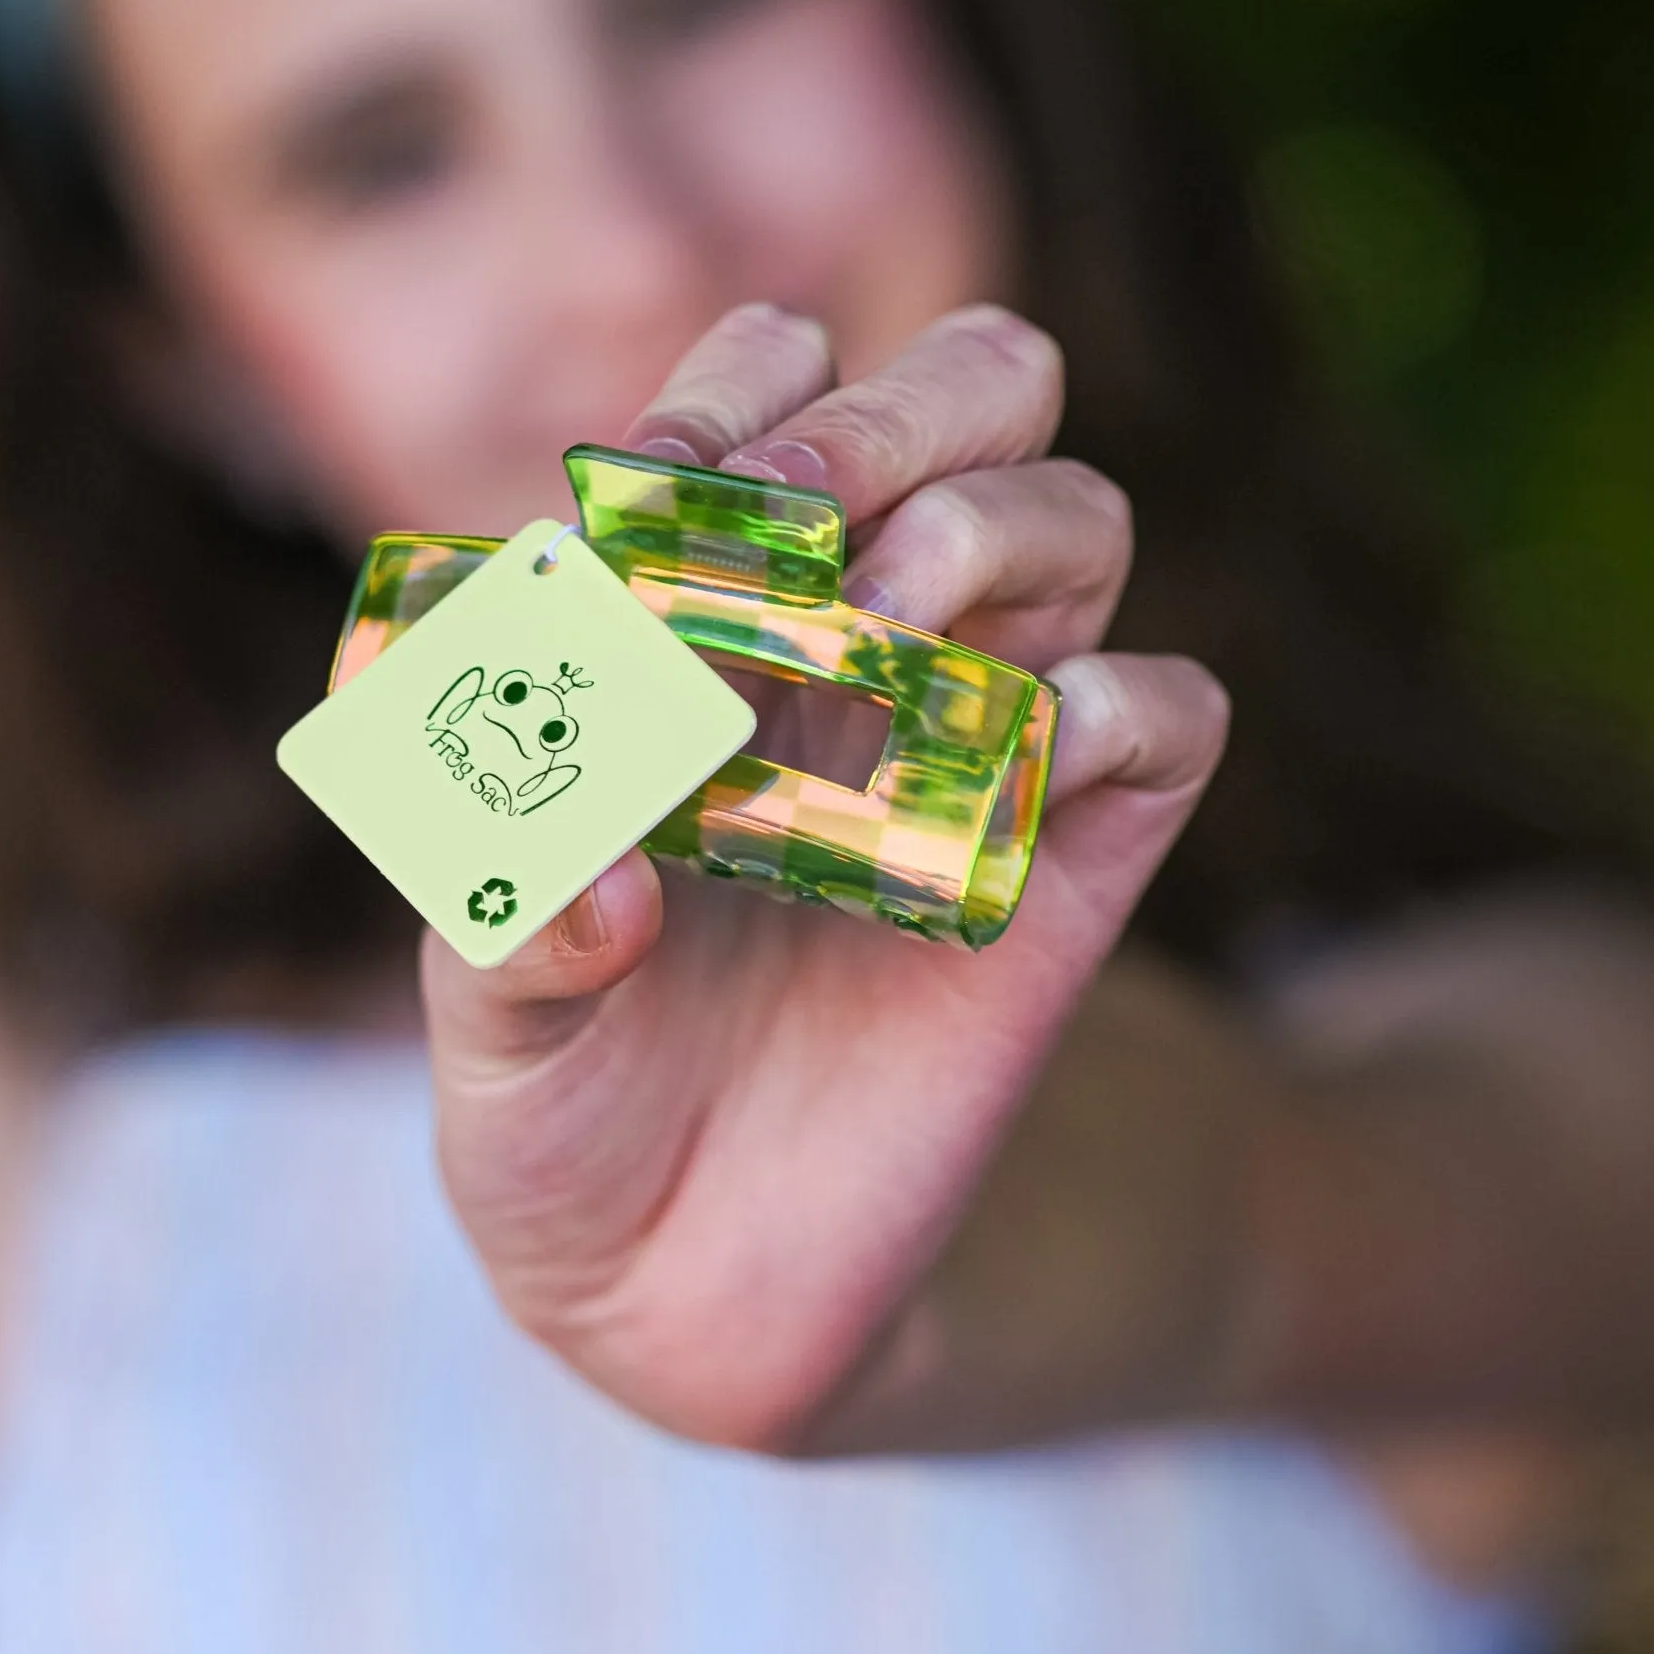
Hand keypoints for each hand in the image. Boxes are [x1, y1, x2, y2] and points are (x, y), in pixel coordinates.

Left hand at [421, 303, 1229, 1450]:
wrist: (674, 1273)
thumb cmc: (556, 1092)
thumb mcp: (487, 1003)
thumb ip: (511, 917)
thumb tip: (614, 880)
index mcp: (703, 612)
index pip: (767, 380)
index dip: (727, 396)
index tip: (652, 501)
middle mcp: (854, 641)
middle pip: (972, 392)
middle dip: (894, 415)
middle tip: (797, 517)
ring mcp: (970, 739)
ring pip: (1079, 515)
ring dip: (985, 538)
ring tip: (864, 649)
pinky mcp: (1067, 863)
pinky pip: (1166, 713)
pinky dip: (1106, 714)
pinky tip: (971, 814)